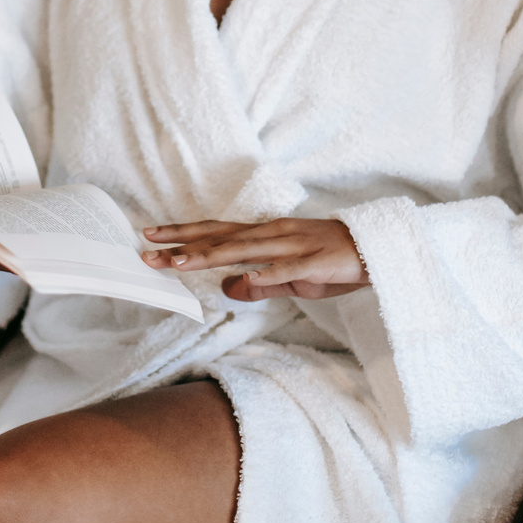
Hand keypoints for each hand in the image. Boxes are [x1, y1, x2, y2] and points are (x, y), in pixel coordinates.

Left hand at [141, 217, 368, 301]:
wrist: (375, 250)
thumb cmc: (331, 262)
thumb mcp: (289, 279)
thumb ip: (259, 284)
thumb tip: (227, 288)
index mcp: (265, 236)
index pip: (217, 234)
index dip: (185, 236)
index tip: (152, 238)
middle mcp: (273, 235)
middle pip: (220, 238)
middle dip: (183, 244)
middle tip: (147, 249)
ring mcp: (292, 248)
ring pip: (244, 250)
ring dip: (210, 255)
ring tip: (179, 262)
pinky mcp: (313, 264)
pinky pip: (286, 270)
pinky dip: (265, 273)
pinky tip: (245, 278)